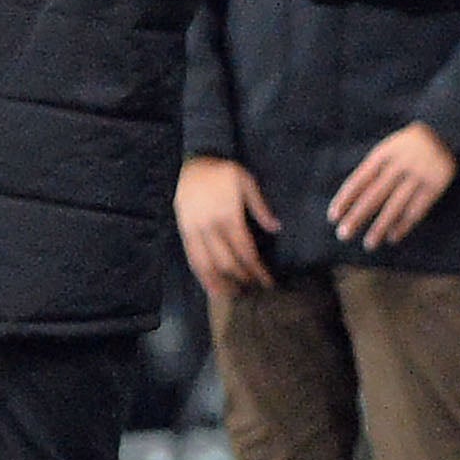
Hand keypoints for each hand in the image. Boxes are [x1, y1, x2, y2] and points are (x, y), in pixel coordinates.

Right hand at [177, 156, 278, 298]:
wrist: (192, 162)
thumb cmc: (223, 171)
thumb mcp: (246, 182)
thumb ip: (260, 207)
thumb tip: (276, 229)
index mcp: (229, 216)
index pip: (245, 251)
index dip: (257, 269)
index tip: (267, 282)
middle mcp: (210, 227)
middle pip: (227, 262)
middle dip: (241, 278)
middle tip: (254, 291)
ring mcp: (194, 231)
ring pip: (206, 264)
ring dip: (219, 283)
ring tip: (232, 296)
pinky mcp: (183, 231)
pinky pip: (191, 258)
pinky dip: (200, 274)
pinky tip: (209, 285)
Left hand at [328, 121, 457, 248]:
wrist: (445, 131)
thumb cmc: (409, 146)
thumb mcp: (388, 149)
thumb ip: (373, 170)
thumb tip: (351, 201)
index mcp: (383, 154)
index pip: (359, 180)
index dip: (345, 199)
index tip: (333, 217)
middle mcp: (399, 164)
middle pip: (374, 195)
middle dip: (357, 216)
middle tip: (344, 234)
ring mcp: (418, 175)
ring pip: (395, 206)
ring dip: (380, 226)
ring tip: (369, 244)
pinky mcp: (435, 185)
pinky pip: (417, 209)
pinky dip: (404, 224)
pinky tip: (393, 236)